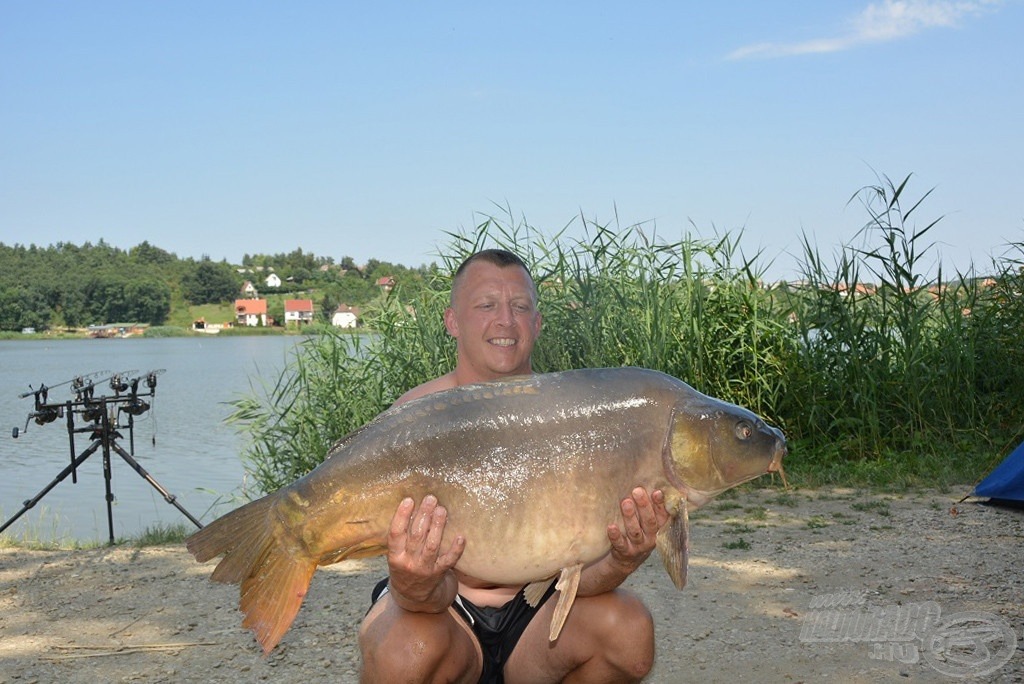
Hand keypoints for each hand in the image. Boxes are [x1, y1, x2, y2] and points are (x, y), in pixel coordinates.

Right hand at [385, 495, 465, 612]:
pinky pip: (449, 561)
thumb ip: (401, 538)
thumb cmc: (405, 568)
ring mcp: (424, 569)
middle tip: (431, 498)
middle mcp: (408, 563)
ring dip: (437, 526)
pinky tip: (461, 537)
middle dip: (424, 515)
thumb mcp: (396, 556)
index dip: (401, 516)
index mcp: (395, 556)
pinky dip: (456, 549)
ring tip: (442, 510)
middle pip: (416, 536)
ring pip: (432, 546)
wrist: (414, 598)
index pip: (395, 534)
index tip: (409, 500)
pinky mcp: (439, 574)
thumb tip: (413, 506)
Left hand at [606, 487, 668, 571]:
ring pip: (635, 532)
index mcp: (657, 529)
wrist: (626, 561)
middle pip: (649, 522)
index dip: (660, 504)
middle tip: (637, 491)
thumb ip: (648, 508)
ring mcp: (638, 546)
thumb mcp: (645, 523)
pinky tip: (611, 527)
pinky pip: (620, 544)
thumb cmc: (637, 534)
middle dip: (643, 506)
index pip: (662, 516)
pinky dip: (616, 536)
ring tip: (625, 502)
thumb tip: (647, 484)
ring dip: (630, 517)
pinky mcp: (624, 552)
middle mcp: (650, 538)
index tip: (657, 491)